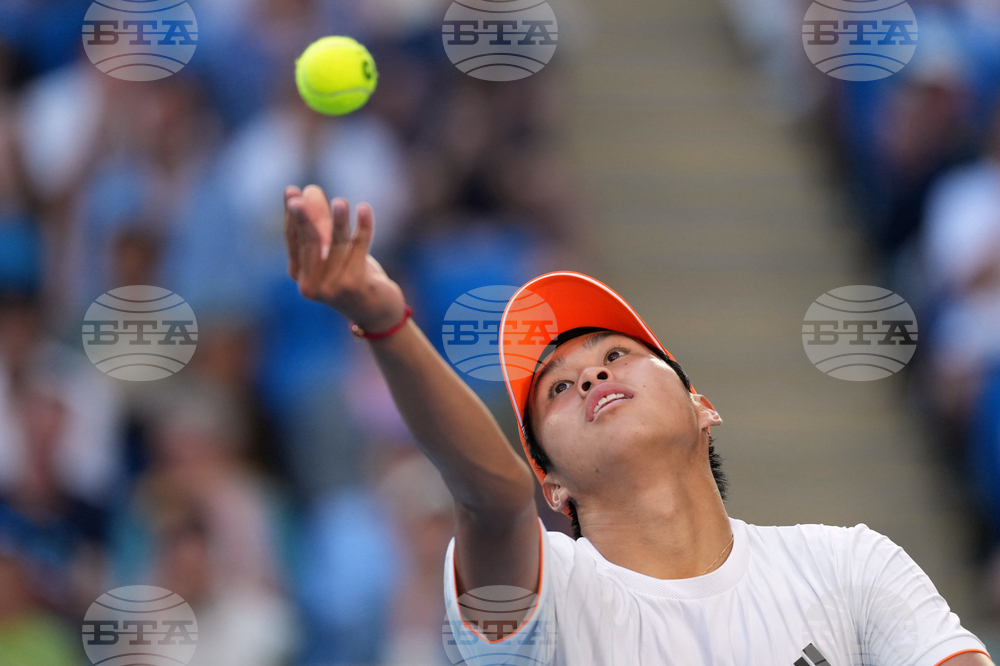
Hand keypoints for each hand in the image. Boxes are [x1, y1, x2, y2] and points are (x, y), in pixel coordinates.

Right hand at [284, 184, 406, 331]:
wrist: (378, 313)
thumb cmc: (353, 276)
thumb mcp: (334, 252)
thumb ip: (321, 224)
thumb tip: (310, 191)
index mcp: (300, 275)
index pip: (293, 239)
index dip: (292, 214)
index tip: (291, 190)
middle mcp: (312, 284)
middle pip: (309, 242)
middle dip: (307, 216)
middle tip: (304, 192)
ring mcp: (333, 287)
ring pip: (337, 244)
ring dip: (340, 220)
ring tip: (341, 202)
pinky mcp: (355, 285)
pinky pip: (359, 247)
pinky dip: (363, 227)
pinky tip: (364, 209)